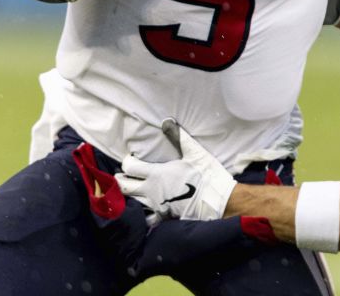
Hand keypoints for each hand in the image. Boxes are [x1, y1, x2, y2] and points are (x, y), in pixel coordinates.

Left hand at [116, 120, 236, 224]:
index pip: (130, 168)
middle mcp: (152, 191)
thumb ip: (178, 137)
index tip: (131, 158)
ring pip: (132, 203)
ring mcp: (157, 205)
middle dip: (121, 179)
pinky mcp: (164, 217)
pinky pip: (146, 218)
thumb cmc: (207, 175)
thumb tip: (166, 121)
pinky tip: (144, 209)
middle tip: (122, 175)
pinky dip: (141, 214)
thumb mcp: (194, 152)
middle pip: (124, 187)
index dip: (127, 162)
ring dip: (128, 196)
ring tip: (130, 190)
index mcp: (157, 174)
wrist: (219, 201)